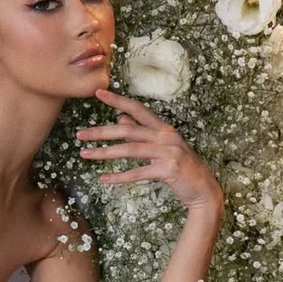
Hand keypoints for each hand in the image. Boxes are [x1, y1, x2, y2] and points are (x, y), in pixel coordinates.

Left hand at [77, 88, 222, 212]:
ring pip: (130, 150)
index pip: (137, 109)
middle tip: (79, 134)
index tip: (98, 92)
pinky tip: (103, 179)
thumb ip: (141, 133)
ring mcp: (168, 152)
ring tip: (84, 154)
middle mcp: (165, 136)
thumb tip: (120, 119)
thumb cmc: (180, 167)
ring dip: (104, 153)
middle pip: (128, 130)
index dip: (118, 100)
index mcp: (163, 128)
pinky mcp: (168, 170)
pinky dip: (120, 176)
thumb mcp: (161, 147)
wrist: (203, 189)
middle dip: (102, 131)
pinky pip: (138, 172)